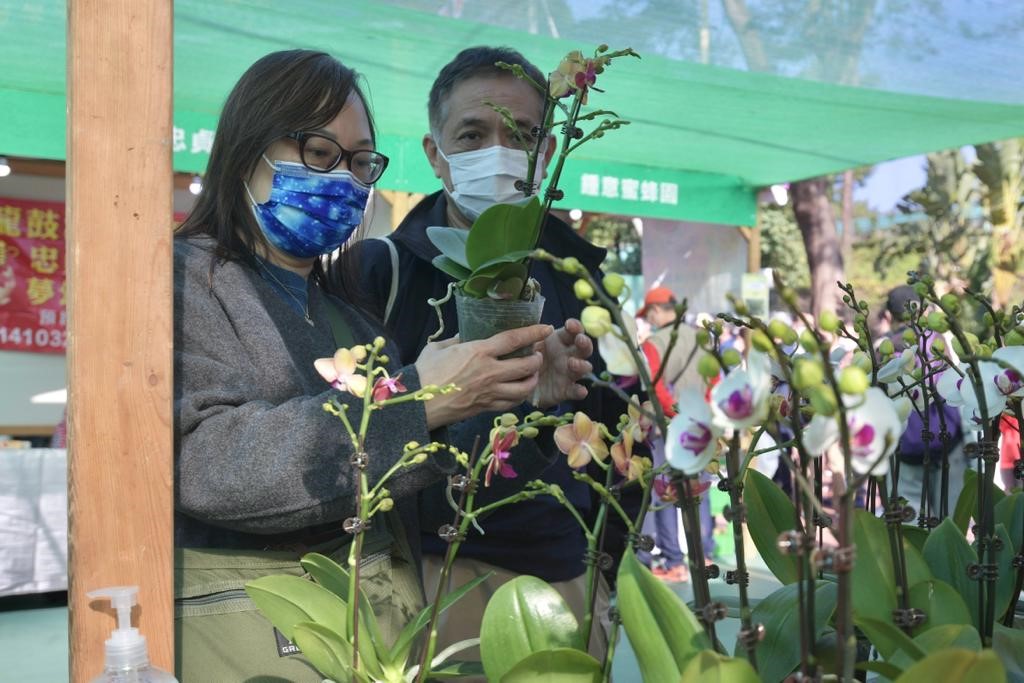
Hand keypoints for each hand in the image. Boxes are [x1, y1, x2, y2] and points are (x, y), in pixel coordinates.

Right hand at [415, 324, 551, 428]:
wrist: (416, 403)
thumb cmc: (424, 372)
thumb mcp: (439, 347)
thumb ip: (456, 340)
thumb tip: (467, 335)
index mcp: (478, 352)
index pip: (514, 339)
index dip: (533, 333)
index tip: (546, 328)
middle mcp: (489, 372)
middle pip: (526, 365)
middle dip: (537, 359)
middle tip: (538, 354)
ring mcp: (490, 392)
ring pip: (524, 388)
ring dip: (533, 379)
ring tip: (533, 374)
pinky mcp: (486, 408)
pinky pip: (511, 403)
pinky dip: (519, 396)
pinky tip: (519, 391)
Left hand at [532, 318, 592, 408]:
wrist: (520, 383)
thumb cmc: (526, 357)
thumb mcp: (527, 345)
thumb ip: (531, 337)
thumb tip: (532, 330)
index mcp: (560, 341)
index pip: (573, 331)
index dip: (575, 326)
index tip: (570, 325)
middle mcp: (569, 355)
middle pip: (584, 347)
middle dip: (584, 343)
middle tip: (580, 340)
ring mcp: (569, 373)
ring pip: (584, 368)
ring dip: (582, 365)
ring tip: (573, 363)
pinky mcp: (566, 390)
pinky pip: (575, 390)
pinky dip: (579, 391)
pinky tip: (581, 391)